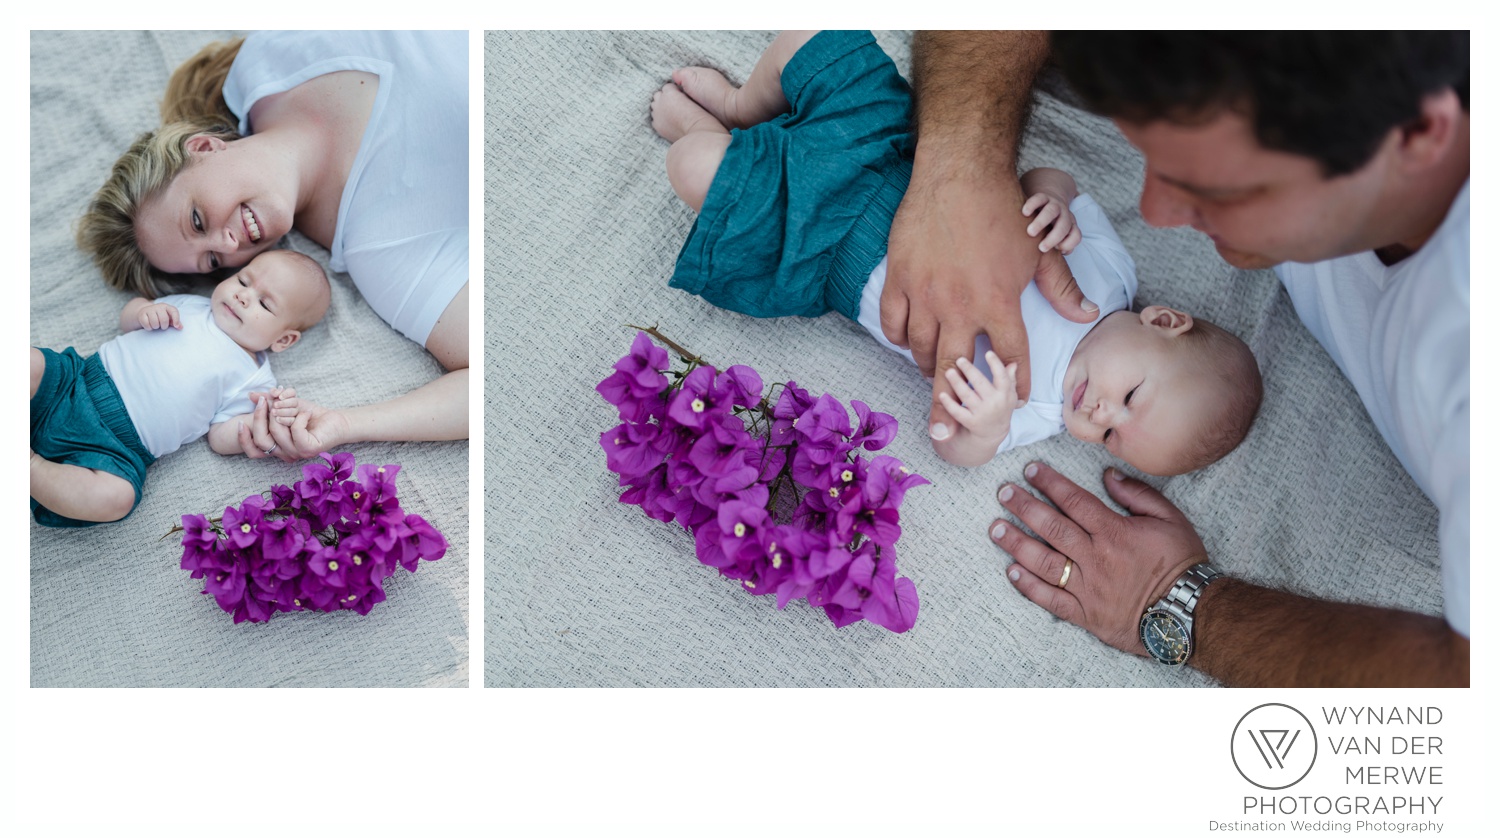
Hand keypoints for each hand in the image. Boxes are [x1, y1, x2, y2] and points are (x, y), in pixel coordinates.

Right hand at [137, 302, 180, 330]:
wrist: (145, 312)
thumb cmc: (160, 317)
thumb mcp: (169, 319)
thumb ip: (176, 323)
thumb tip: (180, 327)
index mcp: (167, 307)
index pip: (174, 311)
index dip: (176, 319)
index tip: (176, 326)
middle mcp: (158, 306)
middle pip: (164, 319)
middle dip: (164, 326)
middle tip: (162, 326)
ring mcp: (149, 309)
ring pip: (155, 322)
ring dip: (156, 327)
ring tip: (156, 326)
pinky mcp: (142, 314)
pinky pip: (146, 324)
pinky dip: (148, 328)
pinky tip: (149, 326)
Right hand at [243, 391, 350, 460]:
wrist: (335, 420)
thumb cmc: (308, 414)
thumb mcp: (285, 405)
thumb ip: (268, 402)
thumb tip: (251, 395)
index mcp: (276, 447)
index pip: (252, 451)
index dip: (243, 439)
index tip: (239, 422)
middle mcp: (284, 453)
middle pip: (261, 439)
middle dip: (260, 417)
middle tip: (266, 400)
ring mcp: (297, 453)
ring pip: (277, 433)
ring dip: (282, 413)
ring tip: (290, 404)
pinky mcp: (309, 449)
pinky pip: (296, 431)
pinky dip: (299, 418)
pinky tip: (306, 413)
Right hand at [882, 154, 1094, 435]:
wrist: (959, 172)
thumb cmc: (1003, 207)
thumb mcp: (1039, 248)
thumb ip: (1061, 287)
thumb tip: (1086, 315)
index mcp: (999, 302)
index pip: (1009, 358)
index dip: (1016, 383)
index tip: (1018, 399)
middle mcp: (960, 306)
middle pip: (954, 372)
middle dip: (950, 408)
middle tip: (945, 433)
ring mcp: (925, 294)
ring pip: (922, 350)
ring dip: (929, 370)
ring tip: (934, 378)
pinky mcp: (900, 279)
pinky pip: (894, 325)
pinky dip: (901, 339)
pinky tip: (910, 342)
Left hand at [937, 351, 1017, 442]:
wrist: (993, 434)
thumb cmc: (1000, 408)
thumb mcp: (1009, 394)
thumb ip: (1010, 378)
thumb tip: (1013, 363)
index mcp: (1005, 394)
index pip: (1002, 377)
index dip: (996, 365)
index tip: (988, 353)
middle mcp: (995, 403)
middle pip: (981, 384)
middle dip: (970, 370)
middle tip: (959, 359)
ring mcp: (982, 414)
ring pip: (967, 396)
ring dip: (957, 383)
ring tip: (949, 372)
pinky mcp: (970, 422)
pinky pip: (958, 412)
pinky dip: (949, 404)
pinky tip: (942, 394)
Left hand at [988, 462, 1206, 655]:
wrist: (1189, 613)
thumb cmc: (1181, 563)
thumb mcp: (1170, 519)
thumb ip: (1137, 495)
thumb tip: (1108, 476)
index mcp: (1114, 533)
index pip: (1074, 501)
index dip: (1049, 483)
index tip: (1029, 471)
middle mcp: (1095, 558)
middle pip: (1052, 528)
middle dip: (1024, 507)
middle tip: (1003, 493)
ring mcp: (1088, 587)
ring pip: (1044, 562)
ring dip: (1017, 543)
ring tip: (995, 528)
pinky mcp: (1085, 613)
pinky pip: (1051, 599)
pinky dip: (1029, 586)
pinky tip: (1011, 572)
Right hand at [1022, 190, 1081, 254]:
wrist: (1049, 199)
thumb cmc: (1050, 226)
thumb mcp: (1056, 236)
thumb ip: (1056, 248)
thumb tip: (1051, 261)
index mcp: (1070, 226)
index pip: (1076, 236)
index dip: (1068, 244)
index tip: (1057, 250)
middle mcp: (1064, 215)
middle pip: (1064, 226)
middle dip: (1054, 238)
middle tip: (1041, 248)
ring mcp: (1054, 205)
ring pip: (1051, 211)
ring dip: (1042, 222)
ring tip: (1031, 232)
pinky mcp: (1043, 197)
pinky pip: (1039, 198)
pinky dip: (1032, 205)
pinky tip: (1025, 213)